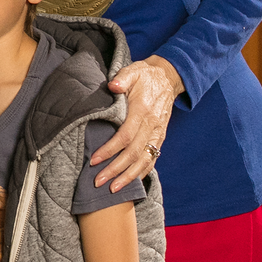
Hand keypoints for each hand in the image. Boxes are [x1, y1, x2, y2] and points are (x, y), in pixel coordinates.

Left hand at [91, 55, 181, 192]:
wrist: (167, 78)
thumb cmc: (144, 76)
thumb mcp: (133, 71)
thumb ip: (122, 79)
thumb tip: (113, 86)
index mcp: (142, 111)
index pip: (125, 136)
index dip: (110, 150)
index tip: (94, 160)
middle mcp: (152, 126)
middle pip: (134, 153)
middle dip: (116, 170)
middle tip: (98, 182)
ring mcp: (158, 134)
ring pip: (145, 160)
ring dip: (129, 176)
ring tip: (113, 190)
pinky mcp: (160, 137)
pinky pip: (153, 158)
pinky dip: (142, 172)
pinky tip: (131, 182)